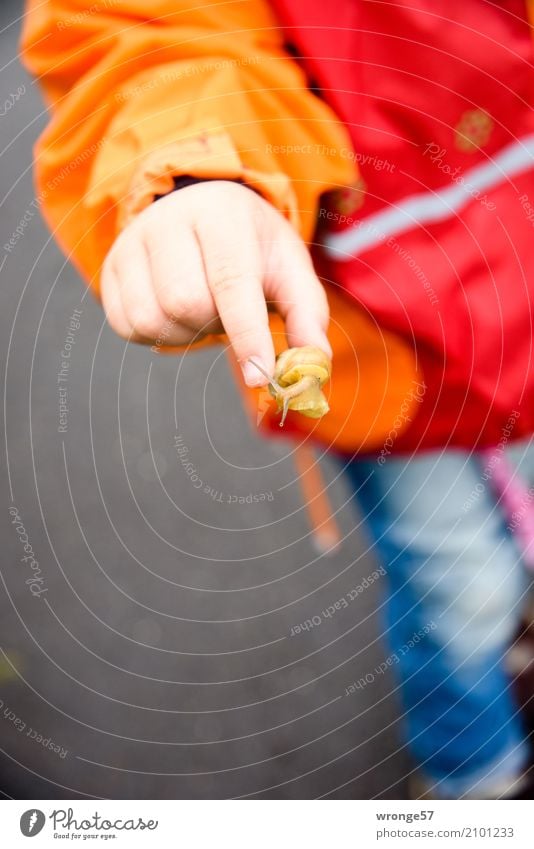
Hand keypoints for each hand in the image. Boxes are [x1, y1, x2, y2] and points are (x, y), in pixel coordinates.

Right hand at [101, 180, 330, 385]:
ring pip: (152, 320)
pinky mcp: (110, 268)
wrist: (200, 208)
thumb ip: (307, 315)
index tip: (259, 377)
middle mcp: (169, 221)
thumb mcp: (289, 268)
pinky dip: (158, 335)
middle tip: (228, 311)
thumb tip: (315, 365)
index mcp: (222, 214)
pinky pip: (128, 326)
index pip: (230, 281)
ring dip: (185, 334)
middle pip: (186, 304)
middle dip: (213, 325)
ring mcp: (132, 242)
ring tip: (203, 308)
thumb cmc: (252, 247)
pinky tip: (176, 314)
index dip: (246, 334)